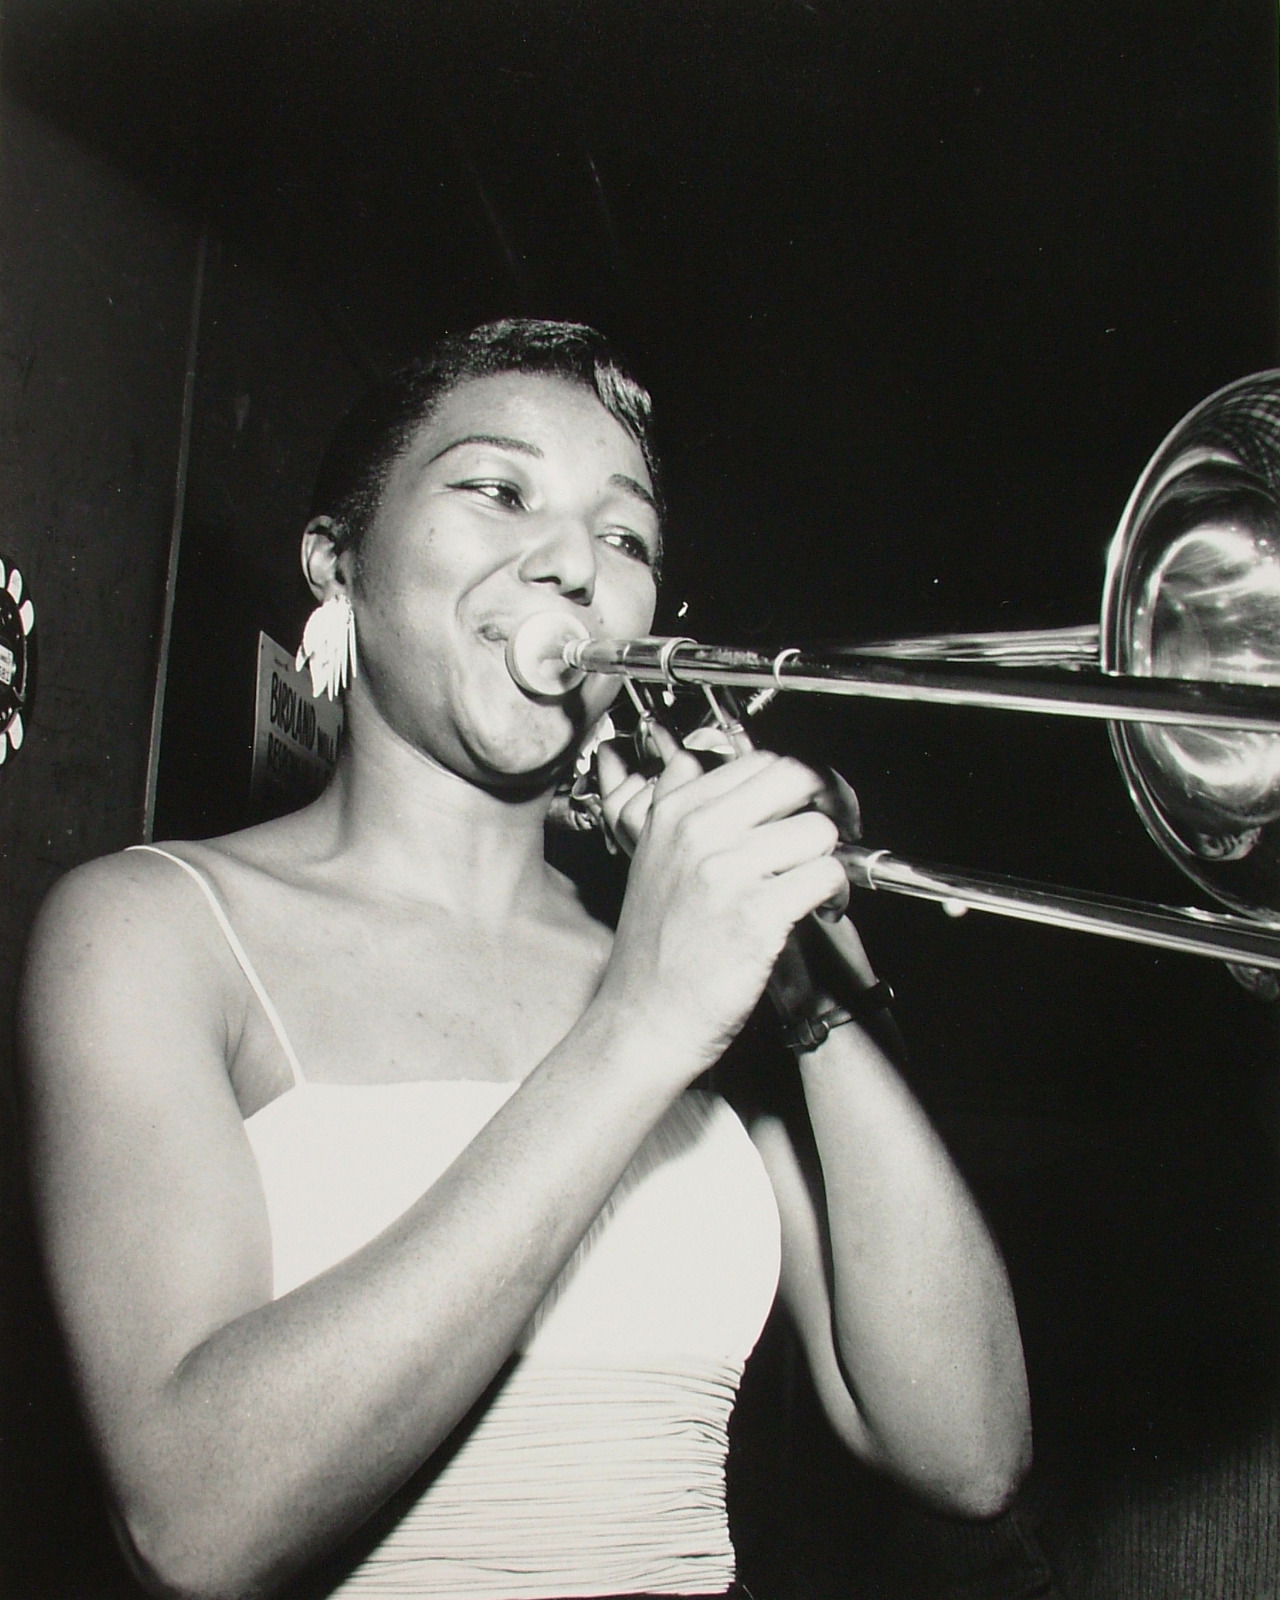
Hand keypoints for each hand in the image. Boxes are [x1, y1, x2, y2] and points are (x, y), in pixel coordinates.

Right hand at [593, 729, 849, 1078]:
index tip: (803, 807)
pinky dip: (834, 895)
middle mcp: (698, 833)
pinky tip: (818, 911)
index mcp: (674, 814)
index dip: (793, 784)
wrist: (645, 1021)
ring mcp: (726, 871)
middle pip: (796, 779)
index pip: (760, 761)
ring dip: (827, 859)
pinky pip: (826, 876)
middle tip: (822, 838)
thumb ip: (675, 807)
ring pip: (818, 829)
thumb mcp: (650, 861)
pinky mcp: (757, 914)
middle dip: (822, 806)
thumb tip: (696, 762)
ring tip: (813, 885)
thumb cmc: (654, 950)